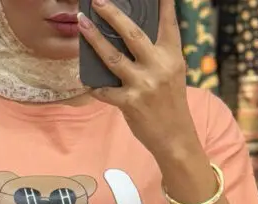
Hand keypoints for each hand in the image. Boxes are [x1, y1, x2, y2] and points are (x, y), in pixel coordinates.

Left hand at [78, 0, 198, 161]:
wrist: (175, 137)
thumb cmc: (170, 103)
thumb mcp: (172, 73)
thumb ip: (156, 55)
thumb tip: (129, 38)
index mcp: (172, 56)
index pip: (168, 23)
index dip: (162, 4)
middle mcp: (158, 67)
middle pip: (132, 34)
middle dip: (113, 15)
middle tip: (97, 1)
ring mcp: (144, 85)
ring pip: (113, 58)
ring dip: (95, 40)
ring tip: (82, 25)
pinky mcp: (130, 104)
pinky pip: (105, 91)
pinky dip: (94, 87)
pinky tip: (84, 81)